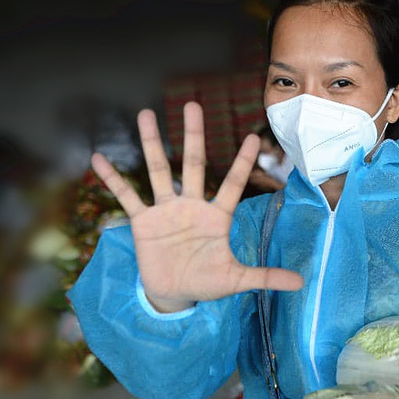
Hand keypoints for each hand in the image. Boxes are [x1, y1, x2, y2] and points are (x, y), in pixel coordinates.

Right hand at [91, 102, 303, 312]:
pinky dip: (113, 179)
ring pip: (158, 171)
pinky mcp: (143, 222)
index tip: (253, 137)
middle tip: (193, 105)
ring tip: (146, 114)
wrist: (174, 294)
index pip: (231, 183)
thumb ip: (266, 277)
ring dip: (152, 144)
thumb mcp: (237, 280)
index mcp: (217, 217)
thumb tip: (300, 283)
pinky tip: (99, 158)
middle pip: (192, 165)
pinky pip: (127, 196)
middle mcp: (191, 206)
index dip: (242, 162)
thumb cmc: (207, 282)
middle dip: (193, 136)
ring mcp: (166, 211)